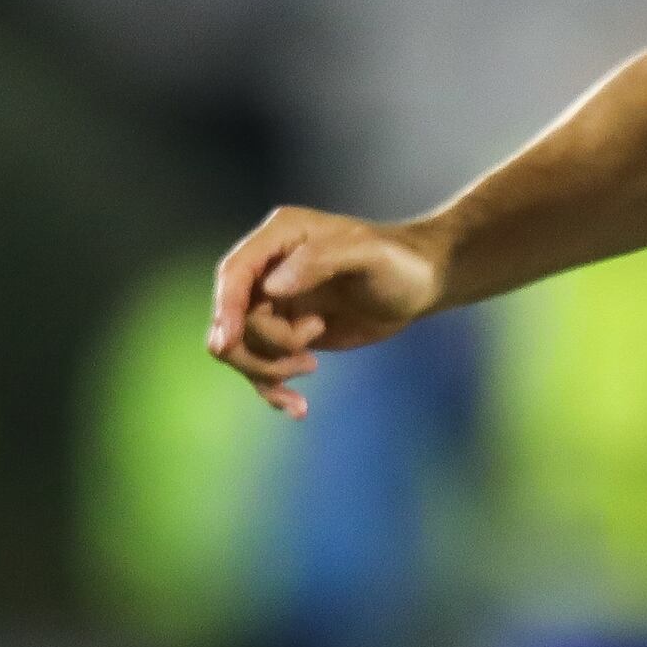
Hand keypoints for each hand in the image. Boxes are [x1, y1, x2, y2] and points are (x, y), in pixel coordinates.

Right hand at [207, 204, 444, 417]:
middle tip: (305, 357)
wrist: (421, 286)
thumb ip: (320, 261)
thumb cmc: (400, 262)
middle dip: (262, 346)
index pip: (235, 272)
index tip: (229, 340)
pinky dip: (273, 389)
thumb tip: (272, 287)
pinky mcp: (288, 333)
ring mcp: (275, 303)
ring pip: (242, 346)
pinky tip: (297, 408)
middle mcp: (269, 269)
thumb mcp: (369, 255)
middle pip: (232, 317)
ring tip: (311, 364)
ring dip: (270, 368)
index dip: (226, 307)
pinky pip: (262, 364)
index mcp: (280, 238)